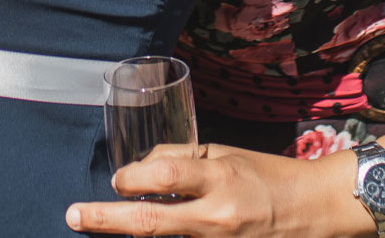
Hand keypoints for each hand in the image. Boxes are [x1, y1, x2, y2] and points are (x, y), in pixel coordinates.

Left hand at [65, 143, 366, 237]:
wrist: (313, 212)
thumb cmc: (268, 177)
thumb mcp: (227, 155)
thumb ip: (183, 160)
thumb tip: (140, 170)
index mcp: (220, 179)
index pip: (164, 176)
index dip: (131, 177)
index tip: (117, 180)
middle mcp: (217, 219)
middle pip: (148, 224)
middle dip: (103, 220)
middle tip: (72, 216)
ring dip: (128, 235)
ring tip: (99, 225)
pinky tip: (140, 235)